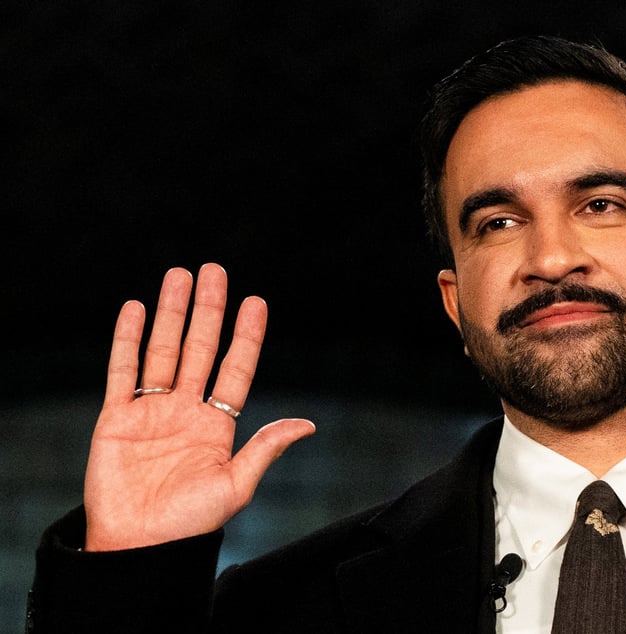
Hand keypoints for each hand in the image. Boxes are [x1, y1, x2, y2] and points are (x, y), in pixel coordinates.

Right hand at [83, 263, 314, 550]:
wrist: (137, 549)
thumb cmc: (189, 527)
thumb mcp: (236, 486)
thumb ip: (266, 449)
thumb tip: (308, 424)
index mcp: (218, 426)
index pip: (235, 369)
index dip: (246, 336)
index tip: (256, 302)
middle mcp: (186, 412)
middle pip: (199, 349)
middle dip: (207, 310)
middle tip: (214, 270)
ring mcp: (151, 412)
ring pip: (163, 351)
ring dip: (171, 314)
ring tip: (179, 275)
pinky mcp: (115, 419)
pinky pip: (121, 371)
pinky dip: (126, 339)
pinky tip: (135, 309)